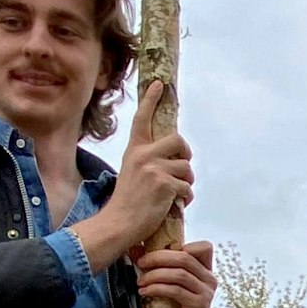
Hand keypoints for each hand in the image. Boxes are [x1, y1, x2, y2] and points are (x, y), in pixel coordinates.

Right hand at [71, 81, 193, 273]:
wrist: (119, 223)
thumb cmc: (127, 203)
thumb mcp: (132, 174)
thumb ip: (148, 162)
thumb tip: (173, 160)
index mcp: (134, 150)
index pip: (142, 119)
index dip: (151, 100)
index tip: (159, 83)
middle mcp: (143, 155)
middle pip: (178, 140)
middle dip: (186, 153)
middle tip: (183, 166)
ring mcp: (155, 169)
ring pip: (186, 168)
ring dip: (187, 183)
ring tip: (174, 195)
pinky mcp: (165, 184)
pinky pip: (188, 187)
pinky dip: (186, 198)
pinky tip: (175, 206)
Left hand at [136, 240, 216, 307]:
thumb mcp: (172, 284)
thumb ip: (162, 267)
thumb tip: (134, 250)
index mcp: (206, 270)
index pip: (203, 247)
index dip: (181, 246)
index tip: (157, 254)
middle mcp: (210, 279)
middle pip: (185, 258)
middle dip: (158, 257)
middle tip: (140, 263)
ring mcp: (207, 292)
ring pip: (179, 274)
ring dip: (155, 275)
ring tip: (140, 281)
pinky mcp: (200, 305)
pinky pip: (176, 291)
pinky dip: (157, 288)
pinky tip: (145, 291)